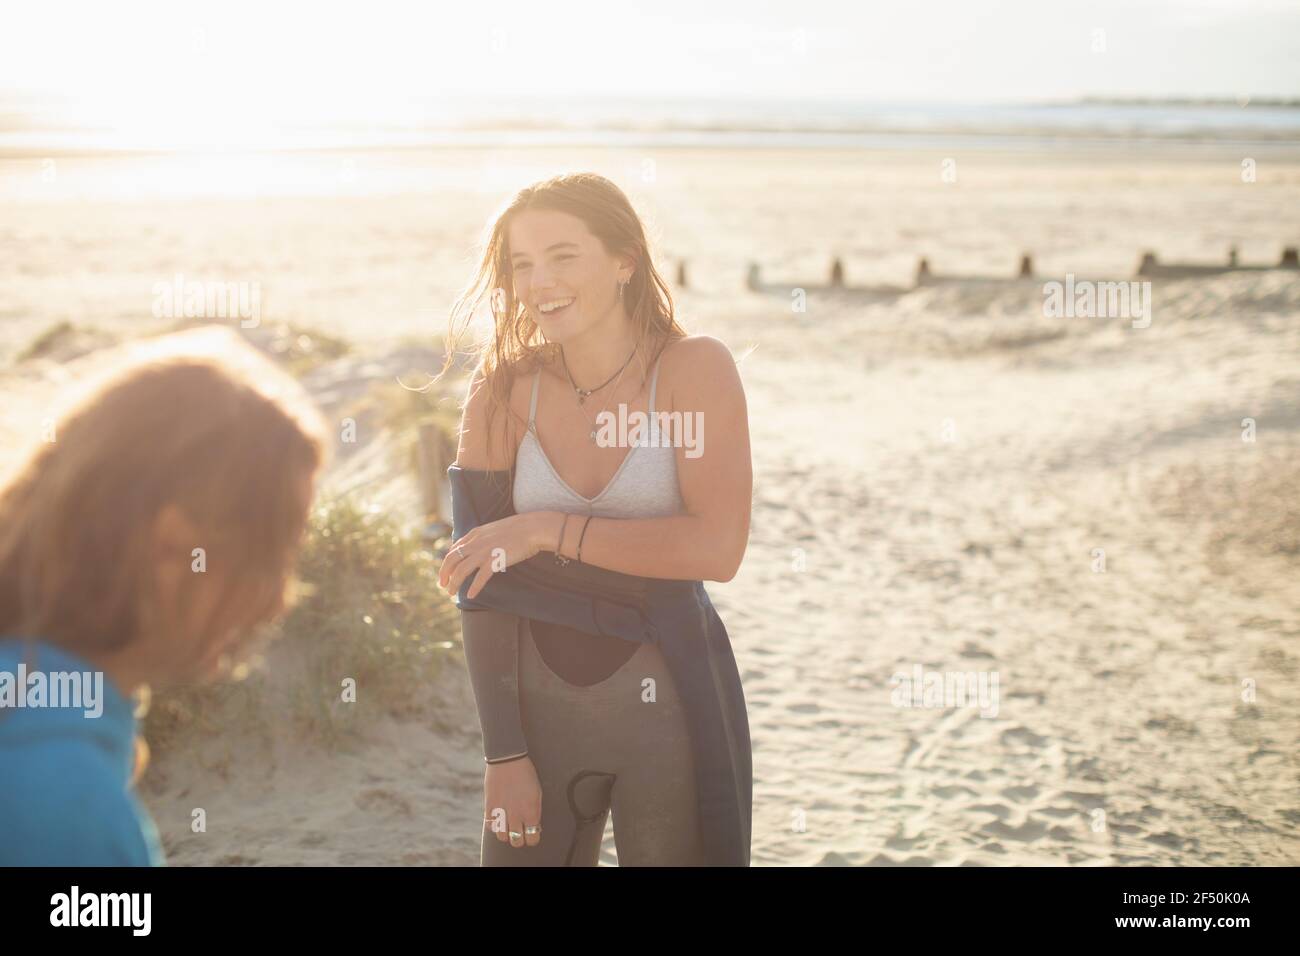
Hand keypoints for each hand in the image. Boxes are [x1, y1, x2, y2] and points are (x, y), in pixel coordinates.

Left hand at [439, 512, 559, 600]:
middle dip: (444, 573)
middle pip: (452, 560)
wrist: (533, 528)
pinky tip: (471, 596)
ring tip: (452, 593)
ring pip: (461, 570)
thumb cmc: (519, 529)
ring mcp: (484, 552)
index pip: (454, 548)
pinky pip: (480, 578)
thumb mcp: (495, 529)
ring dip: (454, 583)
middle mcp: (476, 542)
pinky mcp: (494, 561)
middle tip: (443, 585)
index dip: (447, 562)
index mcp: (475, 533)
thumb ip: (484, 537)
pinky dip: (474, 588)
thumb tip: (481, 547)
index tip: (446, 571)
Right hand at [484, 756, 542, 848]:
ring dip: (506, 834)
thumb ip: (535, 811)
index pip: (532, 839)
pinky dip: (494, 825)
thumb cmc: (526, 773)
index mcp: (531, 812)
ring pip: (502, 837)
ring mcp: (502, 812)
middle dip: (519, 839)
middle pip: (517, 842)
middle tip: (520, 832)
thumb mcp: (537, 792)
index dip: (532, 838)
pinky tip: (498, 818)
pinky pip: (490, 826)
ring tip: (508, 825)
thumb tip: (534, 825)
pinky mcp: (489, 807)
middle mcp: (516, 815)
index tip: (531, 833)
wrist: (508, 758)